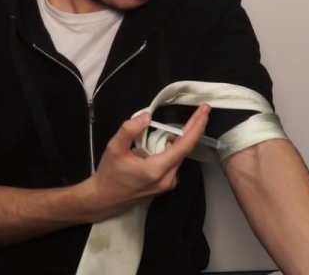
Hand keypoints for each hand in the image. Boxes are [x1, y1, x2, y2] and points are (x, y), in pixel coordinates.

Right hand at [80, 103, 210, 221]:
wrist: (104, 199)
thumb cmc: (109, 174)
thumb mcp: (114, 148)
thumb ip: (129, 130)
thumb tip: (147, 116)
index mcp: (157, 169)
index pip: (184, 146)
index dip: (196, 127)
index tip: (205, 110)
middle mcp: (168, 178)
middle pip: (185, 149)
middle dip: (194, 128)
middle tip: (201, 109)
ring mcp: (167, 184)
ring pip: (179, 156)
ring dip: (183, 138)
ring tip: (187, 120)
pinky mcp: (165, 186)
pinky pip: (173, 162)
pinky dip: (174, 148)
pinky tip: (169, 139)